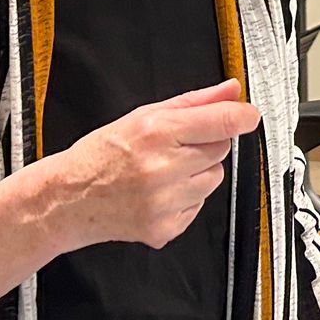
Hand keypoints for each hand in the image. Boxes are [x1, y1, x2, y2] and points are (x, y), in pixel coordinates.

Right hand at [40, 80, 260, 250]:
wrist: (70, 199)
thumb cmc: (102, 154)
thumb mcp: (143, 115)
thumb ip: (194, 102)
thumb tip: (231, 91)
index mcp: (156, 133)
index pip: (221, 122)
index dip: (242, 117)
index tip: (250, 116)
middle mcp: (162, 168)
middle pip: (220, 150)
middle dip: (205, 144)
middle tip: (176, 146)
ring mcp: (164, 202)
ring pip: (214, 179)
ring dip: (198, 172)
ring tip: (164, 171)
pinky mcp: (165, 228)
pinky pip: (199, 206)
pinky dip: (186, 198)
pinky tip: (158, 193)